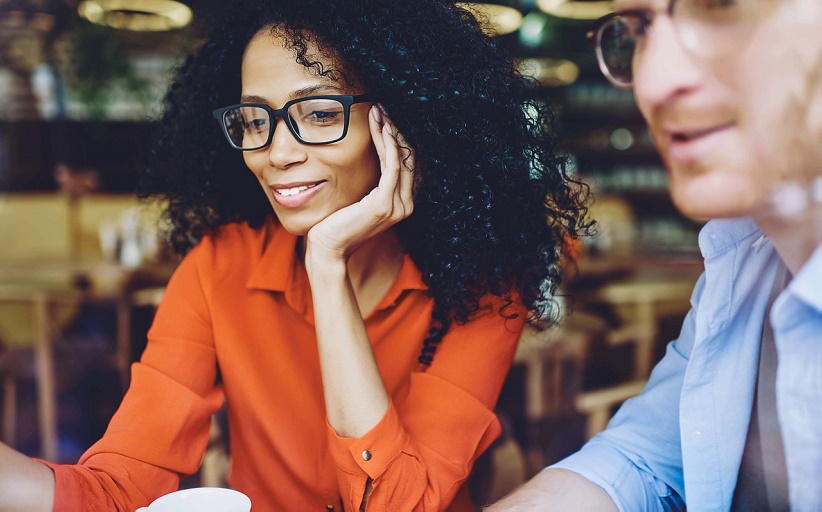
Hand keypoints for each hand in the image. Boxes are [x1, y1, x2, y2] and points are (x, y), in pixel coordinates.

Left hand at [305, 104, 414, 261]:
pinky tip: (381, 128)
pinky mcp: (384, 204)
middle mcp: (404, 205)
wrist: (327, 249)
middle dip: (395, 131)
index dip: (397, 140)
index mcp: (401, 204)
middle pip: (406, 159)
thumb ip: (370, 185)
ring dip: (390, 132)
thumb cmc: (336, 226)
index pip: (404, 165)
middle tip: (383, 109)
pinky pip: (391, 166)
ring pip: (400, 159)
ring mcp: (397, 206)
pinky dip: (387, 144)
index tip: (385, 119)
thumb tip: (369, 161)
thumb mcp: (358, 201)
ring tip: (380, 112)